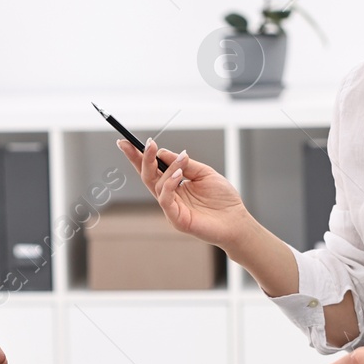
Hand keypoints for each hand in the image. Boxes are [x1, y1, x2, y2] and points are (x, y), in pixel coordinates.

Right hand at [114, 137, 251, 249]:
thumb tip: (163, 152)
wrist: (237, 221)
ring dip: (166, 168)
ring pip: (156, 185)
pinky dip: (169, 184)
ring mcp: (171, 208)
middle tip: (146, 144)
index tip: (126, 142)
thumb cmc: (223, 200)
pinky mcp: (176, 219)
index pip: (152, 169)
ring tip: (181, 159)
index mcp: (174, 185)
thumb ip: (185, 164)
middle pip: (147, 176)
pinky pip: (165, 200)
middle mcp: (170, 196)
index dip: (138, 156)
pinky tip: (178, 174)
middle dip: (142, 159)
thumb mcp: (204, 173)